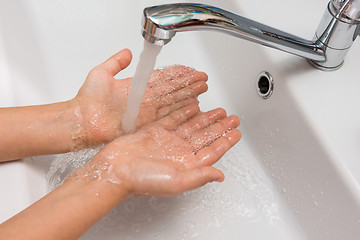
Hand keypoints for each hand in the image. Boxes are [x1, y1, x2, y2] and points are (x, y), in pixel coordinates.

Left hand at [72, 49, 207, 147]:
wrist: (81, 121)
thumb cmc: (87, 101)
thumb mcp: (102, 74)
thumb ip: (116, 63)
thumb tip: (126, 51)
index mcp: (136, 87)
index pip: (162, 78)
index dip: (177, 73)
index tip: (190, 69)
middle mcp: (144, 100)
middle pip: (171, 89)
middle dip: (188, 83)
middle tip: (203, 79)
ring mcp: (146, 112)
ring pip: (173, 101)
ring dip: (189, 94)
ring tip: (202, 89)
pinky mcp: (146, 124)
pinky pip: (167, 115)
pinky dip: (181, 110)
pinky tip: (193, 105)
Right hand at [78, 103, 240, 197]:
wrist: (114, 169)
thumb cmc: (141, 179)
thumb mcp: (175, 181)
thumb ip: (199, 176)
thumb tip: (220, 175)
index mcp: (187, 164)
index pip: (212, 151)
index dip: (226, 141)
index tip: (237, 132)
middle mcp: (179, 152)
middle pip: (206, 136)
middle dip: (220, 126)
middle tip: (233, 118)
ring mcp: (168, 140)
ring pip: (193, 125)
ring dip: (207, 118)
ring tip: (220, 111)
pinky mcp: (156, 130)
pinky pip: (175, 118)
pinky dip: (186, 111)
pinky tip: (195, 106)